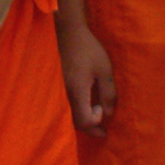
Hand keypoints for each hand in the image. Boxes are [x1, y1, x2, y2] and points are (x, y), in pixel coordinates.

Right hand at [56, 15, 116, 136]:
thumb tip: (109, 113)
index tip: (103, 108)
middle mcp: (64, 93)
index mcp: (77, 90)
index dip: (96, 120)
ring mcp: (57, 89)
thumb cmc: (88, 49)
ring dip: (80, 121)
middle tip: (102, 132)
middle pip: (74, 121)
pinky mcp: (55, 84)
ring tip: (93, 121)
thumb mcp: (104, 69)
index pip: (84, 119)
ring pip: (67, 114)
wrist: (67, 32)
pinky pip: (63, 105)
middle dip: (89, 128)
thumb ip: (108, 92)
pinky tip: (81, 108)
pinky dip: (73, 112)